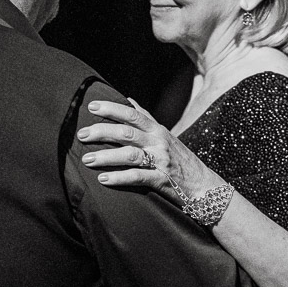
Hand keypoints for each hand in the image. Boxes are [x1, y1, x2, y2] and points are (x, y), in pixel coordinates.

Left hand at [77, 98, 211, 195]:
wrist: (205, 187)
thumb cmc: (181, 160)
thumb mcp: (166, 135)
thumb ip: (147, 119)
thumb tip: (129, 99)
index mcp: (158, 130)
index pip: (132, 114)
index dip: (111, 109)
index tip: (91, 106)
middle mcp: (159, 142)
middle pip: (127, 132)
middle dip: (102, 132)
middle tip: (82, 135)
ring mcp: (161, 161)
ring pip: (129, 154)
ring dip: (106, 157)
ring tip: (87, 159)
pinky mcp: (162, 181)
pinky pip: (138, 177)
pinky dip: (119, 178)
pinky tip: (103, 179)